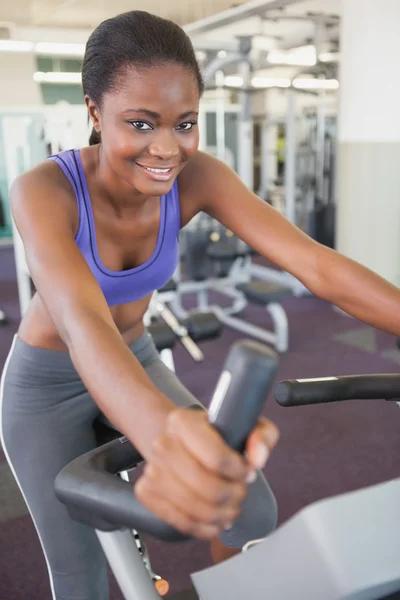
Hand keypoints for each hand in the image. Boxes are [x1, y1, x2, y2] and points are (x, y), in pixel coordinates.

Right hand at [135, 408, 278, 539]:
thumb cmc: (215, 434)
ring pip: (196, 509)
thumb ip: (262, 435)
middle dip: (233, 495)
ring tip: (231, 506)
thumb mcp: (245, 424)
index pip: (217, 458)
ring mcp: (152, 470)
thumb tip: (257, 458)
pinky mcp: (147, 493)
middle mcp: (163, 444)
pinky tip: (216, 519)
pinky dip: (205, 528)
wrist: (180, 441)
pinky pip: (181, 523)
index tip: (247, 471)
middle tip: (241, 491)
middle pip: (208, 488)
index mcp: (183, 422)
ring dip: (222, 514)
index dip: (239, 472)